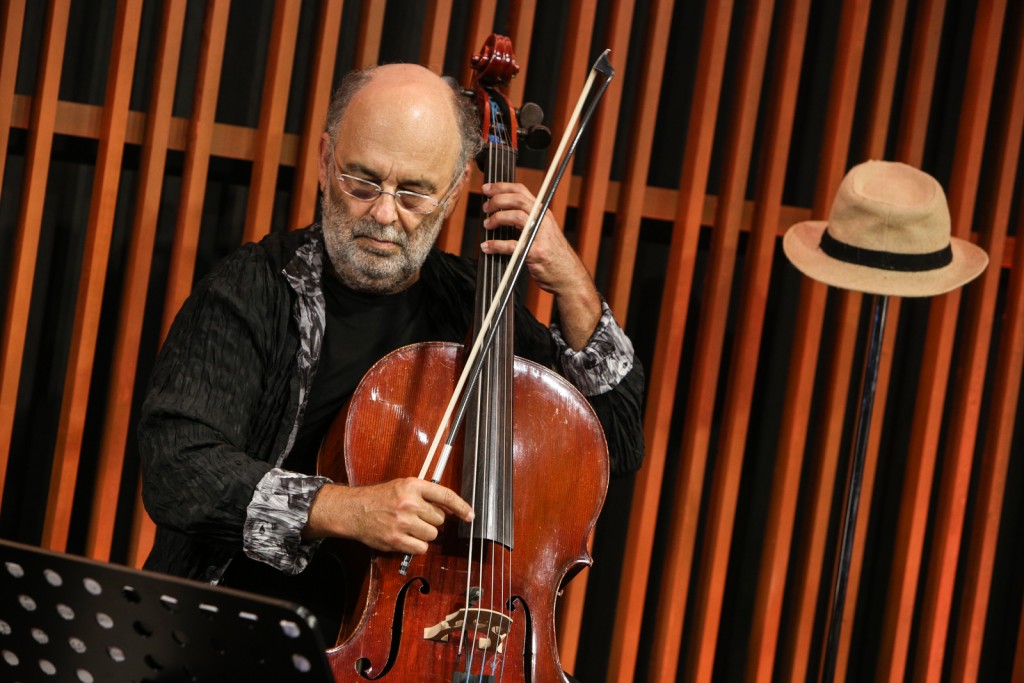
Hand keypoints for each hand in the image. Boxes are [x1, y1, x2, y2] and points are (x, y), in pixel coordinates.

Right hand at [304, 478, 473, 554]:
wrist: (354, 511)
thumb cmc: (381, 498)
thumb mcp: (403, 486)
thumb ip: (425, 494)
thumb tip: (451, 509)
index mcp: (412, 485)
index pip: (445, 496)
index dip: (461, 506)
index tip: (470, 515)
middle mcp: (409, 502)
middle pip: (440, 519)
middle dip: (431, 520)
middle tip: (416, 516)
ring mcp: (402, 522)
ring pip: (432, 534)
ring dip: (424, 534)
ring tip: (409, 527)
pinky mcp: (396, 540)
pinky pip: (421, 548)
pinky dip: (417, 546)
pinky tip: (406, 538)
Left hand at [480, 182, 601, 348]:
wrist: (568, 275)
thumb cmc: (552, 253)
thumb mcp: (542, 230)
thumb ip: (527, 218)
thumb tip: (501, 210)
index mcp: (542, 212)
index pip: (521, 191)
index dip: (501, 187)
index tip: (487, 188)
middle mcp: (542, 220)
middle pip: (517, 200)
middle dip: (497, 200)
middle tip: (485, 208)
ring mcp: (540, 236)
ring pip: (516, 217)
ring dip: (497, 219)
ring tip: (487, 225)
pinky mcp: (536, 253)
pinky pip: (512, 245)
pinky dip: (496, 245)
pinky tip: (487, 247)